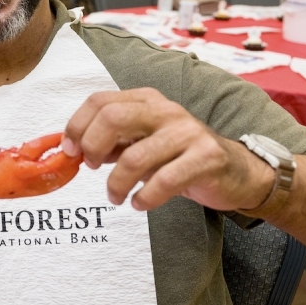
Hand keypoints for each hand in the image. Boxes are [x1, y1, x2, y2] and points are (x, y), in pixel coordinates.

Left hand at [62, 88, 273, 212]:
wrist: (235, 171)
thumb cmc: (180, 157)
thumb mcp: (142, 143)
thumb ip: (112, 142)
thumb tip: (74, 149)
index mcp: (146, 100)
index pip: (100, 101)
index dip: (77, 126)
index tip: (70, 151)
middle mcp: (166, 110)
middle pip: (113, 118)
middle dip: (93, 147)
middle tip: (93, 168)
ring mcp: (187, 131)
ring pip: (135, 156)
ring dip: (117, 184)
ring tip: (117, 197)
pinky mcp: (206, 157)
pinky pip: (165, 179)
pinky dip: (145, 197)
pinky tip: (140, 203)